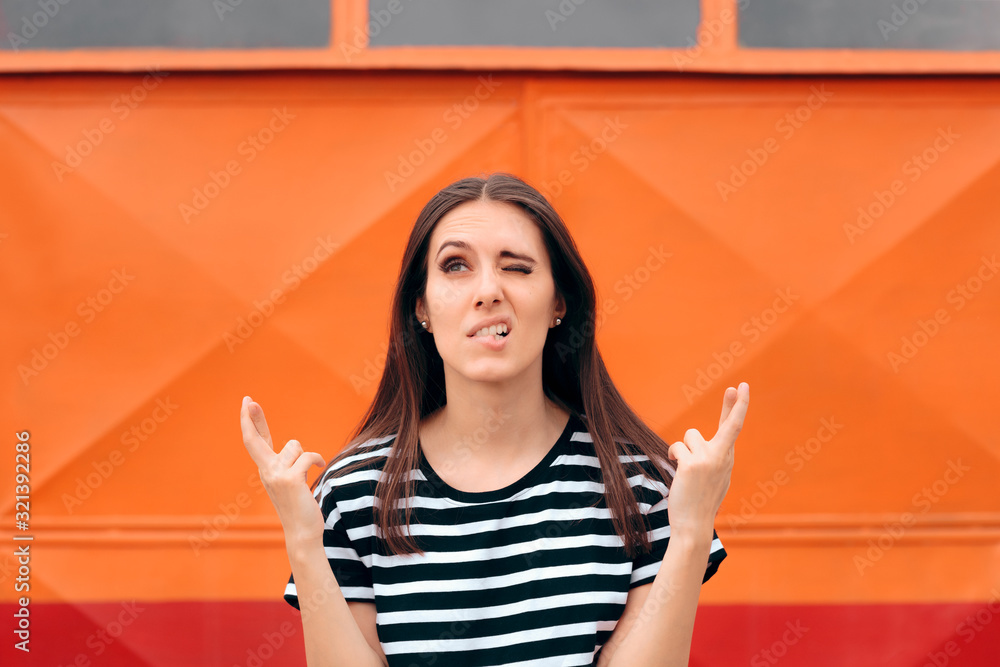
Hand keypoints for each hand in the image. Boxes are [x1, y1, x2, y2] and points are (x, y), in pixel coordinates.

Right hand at [240, 396, 326, 545]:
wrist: (302, 533)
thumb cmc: (300, 507)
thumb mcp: (290, 481)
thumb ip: (288, 463)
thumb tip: (294, 447)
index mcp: (266, 470)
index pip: (255, 441)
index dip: (251, 421)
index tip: (247, 403)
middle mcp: (266, 471)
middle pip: (255, 439)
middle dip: (252, 418)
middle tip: (248, 399)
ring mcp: (276, 475)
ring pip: (294, 446)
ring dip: (305, 455)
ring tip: (307, 474)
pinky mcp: (290, 479)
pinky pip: (307, 456)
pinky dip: (317, 459)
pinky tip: (320, 466)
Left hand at [665, 382, 749, 537]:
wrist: (694, 525)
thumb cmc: (700, 501)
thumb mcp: (713, 477)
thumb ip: (713, 458)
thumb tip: (699, 442)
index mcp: (728, 458)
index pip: (734, 428)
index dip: (738, 406)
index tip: (741, 387)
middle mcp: (723, 457)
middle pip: (728, 424)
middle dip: (733, 404)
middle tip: (735, 386)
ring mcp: (709, 460)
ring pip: (690, 436)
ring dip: (683, 449)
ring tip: (685, 468)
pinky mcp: (692, 464)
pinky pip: (677, 448)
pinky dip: (674, 456)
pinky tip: (678, 471)